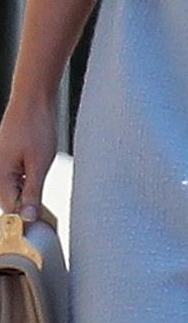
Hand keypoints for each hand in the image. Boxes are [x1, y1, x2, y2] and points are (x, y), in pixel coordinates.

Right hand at [0, 99, 56, 219]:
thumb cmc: (36, 126)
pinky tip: (38, 167)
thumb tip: (27, 217)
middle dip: (28, 202)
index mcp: (0, 176)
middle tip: (47, 203)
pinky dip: (28, 177)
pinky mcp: (8, 157)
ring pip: (15, 187)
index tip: (43, 223)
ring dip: (29, 189)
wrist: (33, 99)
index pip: (10, 208)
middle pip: (11, 199)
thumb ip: (33, 191)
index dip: (26, 217)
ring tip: (42, 175)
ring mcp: (1, 163)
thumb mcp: (40, 163)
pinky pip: (16, 175)